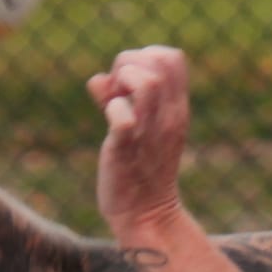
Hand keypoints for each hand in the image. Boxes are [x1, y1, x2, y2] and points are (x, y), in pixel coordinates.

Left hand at [87, 46, 189, 238]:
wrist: (147, 215)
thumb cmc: (139, 171)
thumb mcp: (138, 129)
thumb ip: (116, 99)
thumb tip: (96, 80)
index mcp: (176, 109)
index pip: (172, 56)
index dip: (144, 57)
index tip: (127, 83)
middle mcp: (168, 116)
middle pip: (158, 59)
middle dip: (128, 64)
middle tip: (116, 92)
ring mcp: (150, 131)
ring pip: (144, 80)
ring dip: (119, 82)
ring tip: (113, 104)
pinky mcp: (127, 148)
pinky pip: (122, 117)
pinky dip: (111, 112)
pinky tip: (109, 125)